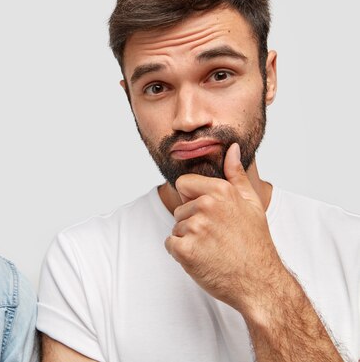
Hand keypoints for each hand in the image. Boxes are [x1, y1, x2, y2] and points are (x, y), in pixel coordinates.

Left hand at [164, 143, 286, 312]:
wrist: (259, 282)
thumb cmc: (255, 244)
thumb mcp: (251, 203)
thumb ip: (236, 174)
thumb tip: (231, 148)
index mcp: (220, 191)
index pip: (184, 185)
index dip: (193, 200)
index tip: (211, 215)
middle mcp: (206, 206)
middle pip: (180, 209)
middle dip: (192, 223)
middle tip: (217, 238)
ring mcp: (195, 228)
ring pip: (176, 228)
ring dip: (189, 240)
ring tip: (213, 249)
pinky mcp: (185, 250)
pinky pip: (170, 245)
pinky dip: (182, 254)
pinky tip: (203, 259)